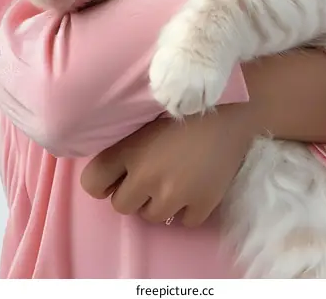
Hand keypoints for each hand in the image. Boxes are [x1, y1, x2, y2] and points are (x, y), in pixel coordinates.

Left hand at [80, 105, 254, 226]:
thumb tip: (112, 165)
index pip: (93, 183)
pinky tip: (195, 185)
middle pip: (121, 205)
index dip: (103, 180)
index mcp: (129, 149)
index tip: (116, 174)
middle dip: (132, 193)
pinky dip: (188, 208)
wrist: (232, 108)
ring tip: (174, 178)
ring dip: (159, 202)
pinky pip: (184, 221)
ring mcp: (175, 195)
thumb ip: (125, 141)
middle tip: (150, 174)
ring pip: (152, 217)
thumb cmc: (186, 103)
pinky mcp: (202, 205)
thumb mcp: (146, 114)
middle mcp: (146, 177)